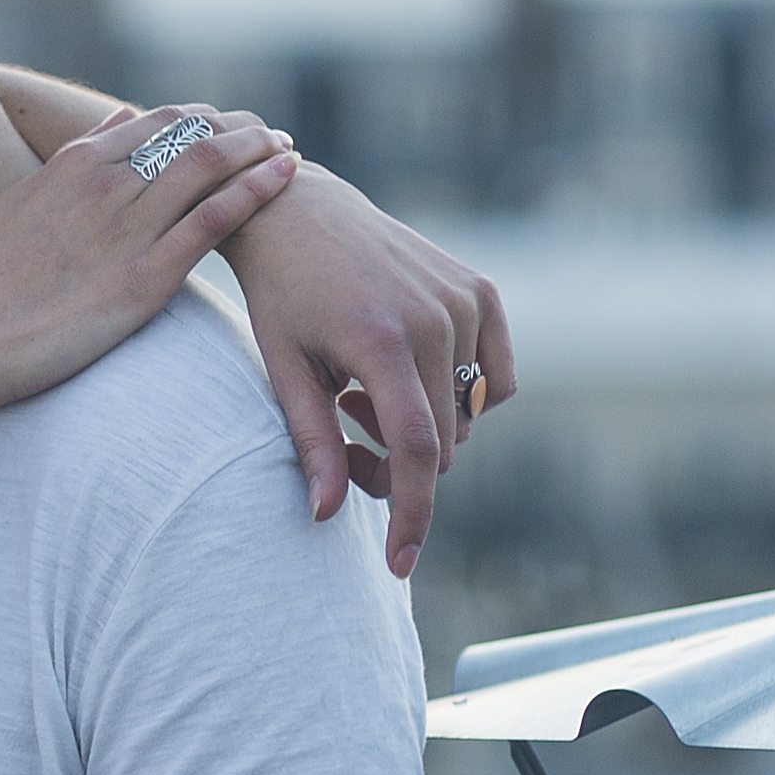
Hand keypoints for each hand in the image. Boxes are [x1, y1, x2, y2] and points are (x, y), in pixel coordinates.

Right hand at [0, 108, 296, 412]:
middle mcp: (104, 183)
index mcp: (72, 164)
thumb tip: (119, 120)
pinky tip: (286, 175)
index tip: (226, 127)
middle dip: (237, 129)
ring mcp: (127, 226)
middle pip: (190, 136)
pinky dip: (257, 189)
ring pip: (210, 166)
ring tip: (288, 148)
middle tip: (270, 133)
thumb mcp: (19, 201)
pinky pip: (215, 217)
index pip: (153, 123)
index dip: (197, 121)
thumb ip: (72, 161)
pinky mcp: (146, 275)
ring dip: (257, 150)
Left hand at [214, 161, 513, 575]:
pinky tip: (406, 371)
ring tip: (363, 394)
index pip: (416, 451)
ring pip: (469, 417)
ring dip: (424, 427)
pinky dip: (459, 394)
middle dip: (397, 465)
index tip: (399, 563)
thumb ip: (311, 443)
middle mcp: (436, 320)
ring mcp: (466, 302)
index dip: (410, 514)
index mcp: (382, 342)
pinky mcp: (482, 291)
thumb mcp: (283, 370)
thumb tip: (326, 515)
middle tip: (345, 436)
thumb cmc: (279, 295)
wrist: (299, 211)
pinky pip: (494, 378)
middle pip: (441, 443)